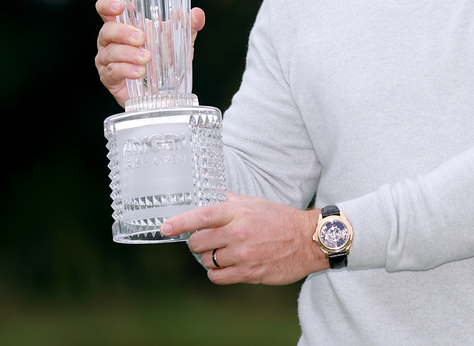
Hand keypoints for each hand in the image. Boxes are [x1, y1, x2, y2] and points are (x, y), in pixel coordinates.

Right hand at [94, 0, 205, 106]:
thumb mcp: (179, 40)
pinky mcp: (109, 78)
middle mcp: (111, 40)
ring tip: (146, 58)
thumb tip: (197, 14)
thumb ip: (187, 25)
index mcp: (124, 25)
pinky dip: (126, 70)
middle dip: (123, 32)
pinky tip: (139, 72)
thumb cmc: (163, 59)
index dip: (108, 5)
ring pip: (109, 52)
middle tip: (142, 38)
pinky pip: (112, 72)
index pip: (106, 9)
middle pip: (107, 30)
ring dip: (128, 54)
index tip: (121, 6)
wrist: (161, 91)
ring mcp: (107, 59)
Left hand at [163, 193, 328, 284]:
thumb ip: (231, 202)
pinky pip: (218, 277)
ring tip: (223, 252)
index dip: (180, 222)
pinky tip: (226, 266)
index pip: (202, 216)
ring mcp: (243, 255)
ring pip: (207, 261)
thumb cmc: (282, 220)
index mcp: (239, 213)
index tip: (165, 227)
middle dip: (197, 243)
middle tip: (205, 241)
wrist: (308, 240)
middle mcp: (238, 233)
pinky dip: (217, 273)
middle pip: (198, 243)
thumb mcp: (256, 203)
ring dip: (210, 258)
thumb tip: (211, 196)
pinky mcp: (248, 273)